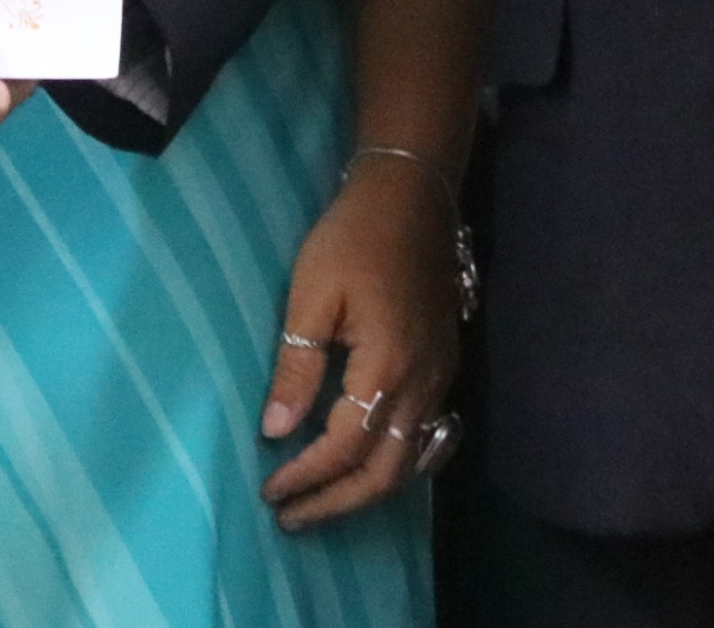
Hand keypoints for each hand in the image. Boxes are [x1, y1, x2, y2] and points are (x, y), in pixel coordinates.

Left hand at [260, 152, 462, 527]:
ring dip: (366, 490)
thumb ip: (297, 366)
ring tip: (323, 501)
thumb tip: (276, 430)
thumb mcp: (311, 295)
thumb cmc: (352, 237)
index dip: (306, 476)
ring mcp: (441, 378)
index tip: (269, 491)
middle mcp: (424, 385)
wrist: (412, 196)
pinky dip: (395, 464)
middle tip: (291, 517)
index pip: (344, 447)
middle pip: (386, 473)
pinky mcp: (445, 367)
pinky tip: (367, 466)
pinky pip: (426, 437)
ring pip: (412, 462)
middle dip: (337, 502)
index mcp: (386, 368)